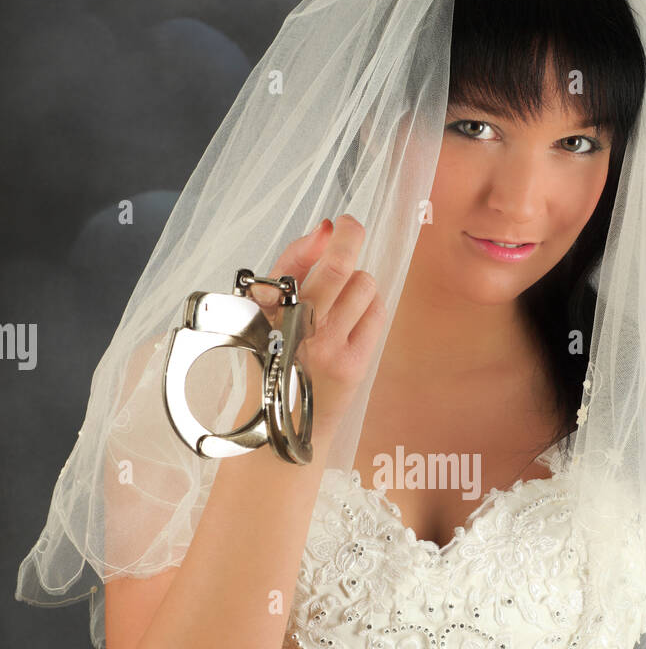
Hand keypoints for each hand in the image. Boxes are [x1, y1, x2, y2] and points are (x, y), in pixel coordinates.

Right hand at [248, 213, 385, 438]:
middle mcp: (295, 331)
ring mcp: (328, 350)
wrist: (285, 425)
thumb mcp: (268, 310)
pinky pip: (376, 312)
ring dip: (357, 283)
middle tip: (351, 226)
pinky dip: (369, 307)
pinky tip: (354, 319)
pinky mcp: (354, 365)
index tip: (337, 223)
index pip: (296, 263)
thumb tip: (327, 228)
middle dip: (349, 237)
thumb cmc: (277, 358)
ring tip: (342, 301)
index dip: (324, 237)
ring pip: (362, 286)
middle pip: (336, 269)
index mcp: (266, 314)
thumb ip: (294, 265)